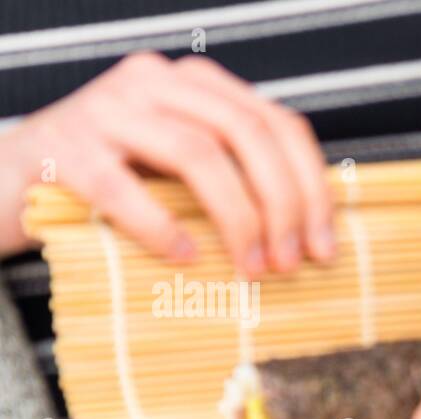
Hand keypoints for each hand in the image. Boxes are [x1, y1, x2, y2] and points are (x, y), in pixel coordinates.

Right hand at [0, 52, 333, 271]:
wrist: (14, 179)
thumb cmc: (116, 181)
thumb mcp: (184, 170)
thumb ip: (239, 177)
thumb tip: (310, 232)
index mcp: (195, 85)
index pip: (276, 123)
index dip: (311, 186)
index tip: (325, 244)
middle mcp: (154, 84)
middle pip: (246, 133)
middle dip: (282, 204)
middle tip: (292, 262)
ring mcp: (106, 111)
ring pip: (196, 154)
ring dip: (237, 218)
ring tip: (252, 267)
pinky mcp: (64, 150)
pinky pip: (123, 188)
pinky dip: (162, 227)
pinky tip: (187, 257)